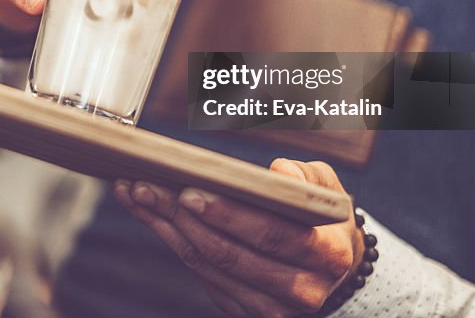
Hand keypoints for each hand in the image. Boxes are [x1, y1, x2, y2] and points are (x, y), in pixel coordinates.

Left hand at [114, 158, 362, 316]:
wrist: (337, 273)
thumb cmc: (324, 220)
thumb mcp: (327, 192)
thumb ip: (306, 178)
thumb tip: (279, 171)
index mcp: (327, 254)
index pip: (272, 236)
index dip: (228, 216)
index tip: (189, 192)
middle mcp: (302, 290)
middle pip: (230, 255)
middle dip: (182, 219)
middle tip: (147, 188)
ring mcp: (272, 309)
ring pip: (209, 268)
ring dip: (167, 229)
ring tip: (137, 194)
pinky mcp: (246, 312)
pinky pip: (202, 277)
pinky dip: (173, 242)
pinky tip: (151, 214)